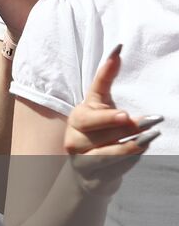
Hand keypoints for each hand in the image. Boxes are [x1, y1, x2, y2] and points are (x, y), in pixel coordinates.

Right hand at [64, 45, 160, 196]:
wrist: (87, 167)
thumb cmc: (96, 129)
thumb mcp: (98, 103)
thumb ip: (106, 77)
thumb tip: (118, 48)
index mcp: (76, 119)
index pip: (90, 118)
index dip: (107, 118)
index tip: (125, 116)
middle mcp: (74, 140)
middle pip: (105, 135)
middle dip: (128, 129)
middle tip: (152, 123)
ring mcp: (82, 161)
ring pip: (111, 153)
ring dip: (134, 145)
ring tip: (151, 136)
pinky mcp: (94, 177)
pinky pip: (116, 169)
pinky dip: (131, 159)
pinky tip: (142, 149)